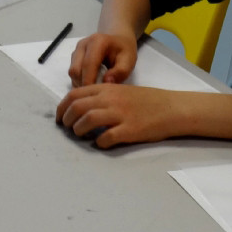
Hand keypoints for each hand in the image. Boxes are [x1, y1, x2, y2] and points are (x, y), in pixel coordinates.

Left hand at [56, 83, 179, 148]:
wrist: (172, 108)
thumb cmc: (146, 101)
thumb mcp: (121, 91)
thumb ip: (102, 97)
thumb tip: (80, 109)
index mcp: (108, 88)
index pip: (75, 95)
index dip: (62, 108)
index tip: (59, 118)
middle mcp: (111, 99)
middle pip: (77, 107)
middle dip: (66, 119)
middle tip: (67, 128)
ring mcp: (120, 114)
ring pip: (87, 120)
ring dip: (79, 130)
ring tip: (81, 135)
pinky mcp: (129, 130)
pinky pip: (106, 138)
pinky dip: (98, 142)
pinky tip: (100, 143)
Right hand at [66, 31, 137, 87]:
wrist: (118, 40)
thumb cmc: (124, 51)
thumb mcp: (129, 60)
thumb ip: (120, 71)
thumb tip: (106, 81)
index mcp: (97, 42)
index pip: (88, 65)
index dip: (89, 82)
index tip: (94, 96)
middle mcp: (83, 44)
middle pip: (76, 70)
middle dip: (83, 84)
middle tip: (95, 94)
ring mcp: (77, 50)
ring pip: (72, 73)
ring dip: (80, 83)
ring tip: (94, 88)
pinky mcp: (74, 56)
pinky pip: (73, 73)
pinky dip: (79, 81)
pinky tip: (91, 83)